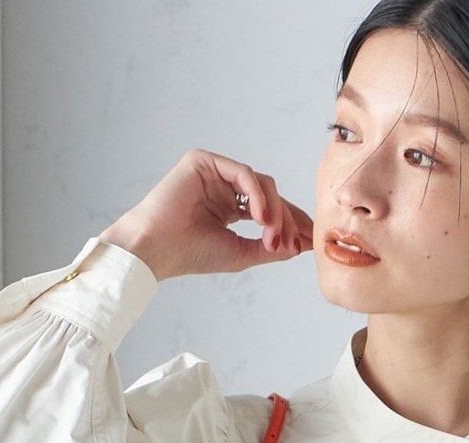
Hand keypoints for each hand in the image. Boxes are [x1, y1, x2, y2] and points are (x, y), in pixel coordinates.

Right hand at [97, 149, 314, 280]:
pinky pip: (244, 173)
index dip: (291, 223)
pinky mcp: (204, 161)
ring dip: (274, 211)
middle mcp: (223, 187)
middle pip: (270, 195)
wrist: (158, 249)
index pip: (269, 209)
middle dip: (286, 220)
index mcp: (229, 207)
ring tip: (272, 236)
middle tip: (291, 245)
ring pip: (262, 183)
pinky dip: (258, 195)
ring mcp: (214, 173)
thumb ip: (270, 248)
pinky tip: (261, 218)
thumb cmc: (190, 254)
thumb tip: (300, 245)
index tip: (310, 241)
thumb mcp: (241, 254)